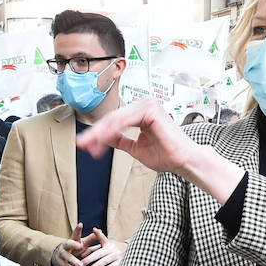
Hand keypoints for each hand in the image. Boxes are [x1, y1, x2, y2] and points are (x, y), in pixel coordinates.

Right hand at [52, 222, 93, 265]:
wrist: (59, 255)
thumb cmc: (74, 248)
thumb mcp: (82, 243)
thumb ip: (91, 238)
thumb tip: (100, 230)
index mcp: (72, 239)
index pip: (75, 233)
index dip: (78, 229)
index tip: (81, 224)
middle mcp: (65, 245)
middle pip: (68, 243)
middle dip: (73, 244)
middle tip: (79, 246)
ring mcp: (61, 253)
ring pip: (66, 256)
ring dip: (73, 260)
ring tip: (81, 265)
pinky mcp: (59, 261)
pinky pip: (64, 265)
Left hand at [75, 99, 199, 173]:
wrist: (183, 161)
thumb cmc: (166, 155)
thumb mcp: (135, 148)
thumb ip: (120, 141)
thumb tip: (103, 138)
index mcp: (141, 112)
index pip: (115, 120)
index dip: (98, 134)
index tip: (86, 145)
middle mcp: (144, 105)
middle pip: (113, 118)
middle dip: (95, 133)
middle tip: (82, 144)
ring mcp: (148, 104)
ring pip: (116, 119)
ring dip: (101, 133)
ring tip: (90, 144)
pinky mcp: (151, 109)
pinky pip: (125, 120)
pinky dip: (112, 131)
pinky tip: (102, 139)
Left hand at [79, 227, 128, 265]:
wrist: (130, 254)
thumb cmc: (112, 250)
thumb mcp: (105, 246)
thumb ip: (93, 249)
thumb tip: (82, 253)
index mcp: (108, 243)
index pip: (102, 238)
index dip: (98, 234)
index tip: (94, 230)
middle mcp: (113, 248)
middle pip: (99, 253)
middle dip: (89, 259)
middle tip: (81, 263)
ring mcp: (117, 256)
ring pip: (104, 261)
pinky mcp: (120, 263)